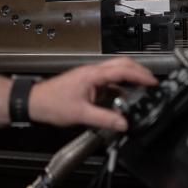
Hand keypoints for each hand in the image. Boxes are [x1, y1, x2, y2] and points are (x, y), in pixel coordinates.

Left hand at [29, 57, 157, 130]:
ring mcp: (90, 77)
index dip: (140, 75)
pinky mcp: (88, 83)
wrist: (34, 102)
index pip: (123, 70)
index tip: (153, 82)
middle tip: (152, 82)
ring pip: (116, 72)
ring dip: (130, 79)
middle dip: (139, 71)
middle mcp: (93, 72)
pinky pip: (109, 82)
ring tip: (141, 90)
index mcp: (93, 75)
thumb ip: (104, 119)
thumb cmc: (51, 103)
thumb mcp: (81, 114)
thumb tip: (122, 123)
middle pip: (122, 65)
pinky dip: (119, 87)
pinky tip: (122, 99)